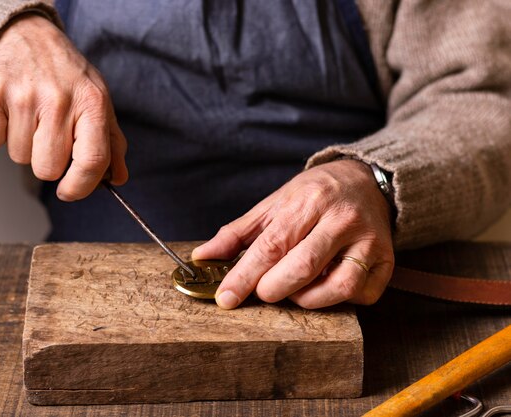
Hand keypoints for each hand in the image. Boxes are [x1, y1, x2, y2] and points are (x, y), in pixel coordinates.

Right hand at [0, 14, 127, 200]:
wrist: (24, 34)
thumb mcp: (98, 101)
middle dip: (46, 161)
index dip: (81, 186)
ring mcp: (24, 94)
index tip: (69, 191)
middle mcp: (60, 99)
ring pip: (19, 157)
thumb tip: (118, 178)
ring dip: (23, 145)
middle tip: (47, 136)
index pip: (93, 161)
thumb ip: (112, 143)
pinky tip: (9, 111)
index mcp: (92, 103)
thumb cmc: (65, 75)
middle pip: (48, 168)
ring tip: (30, 116)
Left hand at [192, 159, 394, 308]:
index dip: (245, 276)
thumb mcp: (274, 204)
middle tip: (263, 290)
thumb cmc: (314, 194)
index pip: (271, 245)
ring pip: (337, 288)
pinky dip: (337, 300)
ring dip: (306, 299)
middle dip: (273, 289)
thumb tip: (202, 257)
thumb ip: (238, 233)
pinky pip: (361, 295)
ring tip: (295, 287)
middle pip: (302, 268)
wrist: (365, 181)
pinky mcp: (387, 262)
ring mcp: (369, 242)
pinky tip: (326, 284)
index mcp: (309, 201)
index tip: (226, 298)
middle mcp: (342, 220)